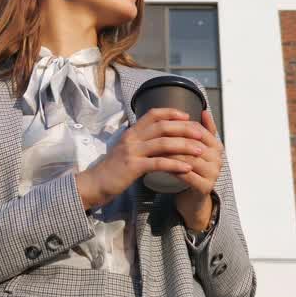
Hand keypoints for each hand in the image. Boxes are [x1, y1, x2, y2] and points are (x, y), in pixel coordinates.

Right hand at [75, 107, 207, 209]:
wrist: (94, 184)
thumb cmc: (112, 169)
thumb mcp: (125, 150)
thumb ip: (140, 142)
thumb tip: (157, 138)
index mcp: (131, 132)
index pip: (153, 114)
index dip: (171, 112)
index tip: (187, 115)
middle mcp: (132, 138)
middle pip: (162, 127)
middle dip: (184, 128)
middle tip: (201, 133)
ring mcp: (132, 152)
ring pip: (163, 143)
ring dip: (184, 146)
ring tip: (200, 150)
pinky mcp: (133, 167)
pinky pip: (158, 163)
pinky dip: (175, 164)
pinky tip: (187, 168)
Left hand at [167, 110, 222, 231]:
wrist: (193, 198)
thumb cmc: (193, 170)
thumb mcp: (197, 148)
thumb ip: (201, 130)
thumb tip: (204, 110)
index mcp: (217, 147)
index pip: (199, 130)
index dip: (181, 126)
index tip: (163, 124)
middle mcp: (218, 159)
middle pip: (194, 144)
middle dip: (174, 139)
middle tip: (156, 136)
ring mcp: (213, 174)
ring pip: (189, 158)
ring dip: (171, 154)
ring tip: (155, 149)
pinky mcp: (205, 187)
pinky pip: (187, 175)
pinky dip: (173, 168)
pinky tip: (161, 165)